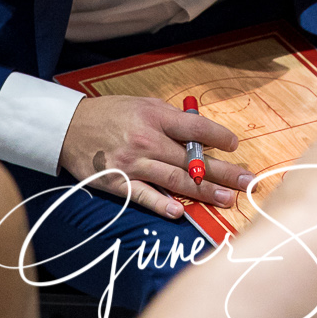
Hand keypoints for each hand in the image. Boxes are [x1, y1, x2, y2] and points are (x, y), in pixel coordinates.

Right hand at [59, 95, 252, 221]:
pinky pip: (143, 195)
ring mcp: (133, 163)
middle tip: (246, 181)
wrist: (70, 127)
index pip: (194, 128)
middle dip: (222, 172)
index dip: (217, 136)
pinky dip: (160, 204)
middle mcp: (146, 140)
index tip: (235, 145)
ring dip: (203, 191)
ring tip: (227, 199)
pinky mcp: (118, 183)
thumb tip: (201, 132)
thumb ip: (171, 119)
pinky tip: (178, 213)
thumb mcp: (143, 105)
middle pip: (192, 159)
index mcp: (155, 117)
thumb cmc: (111, 114)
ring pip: (175, 180)